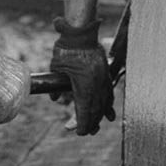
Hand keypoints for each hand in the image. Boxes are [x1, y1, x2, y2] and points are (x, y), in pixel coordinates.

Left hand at [49, 17, 115, 134]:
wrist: (81, 32)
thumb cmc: (66, 49)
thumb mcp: (57, 67)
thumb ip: (56, 87)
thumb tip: (55, 99)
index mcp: (84, 84)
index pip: (85, 110)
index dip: (83, 124)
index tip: (80, 132)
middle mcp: (96, 84)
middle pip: (96, 109)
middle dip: (92, 122)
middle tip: (87, 132)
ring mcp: (103, 78)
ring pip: (105, 102)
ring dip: (101, 115)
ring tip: (98, 125)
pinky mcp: (106, 72)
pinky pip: (109, 91)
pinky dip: (108, 103)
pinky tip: (109, 111)